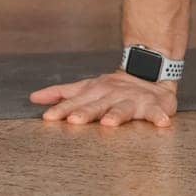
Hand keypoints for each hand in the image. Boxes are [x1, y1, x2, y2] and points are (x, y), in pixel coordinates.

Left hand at [29, 69, 176, 126]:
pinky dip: (159, 116)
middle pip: (96, 105)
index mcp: (94, 92)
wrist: (149, 74)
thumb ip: (62, 94)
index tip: (48, 117)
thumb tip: (33, 98)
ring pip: (122, 108)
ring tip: (109, 122)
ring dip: (116, 115)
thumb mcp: (86, 87)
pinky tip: (162, 122)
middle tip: (73, 121)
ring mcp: (131, 99)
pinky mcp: (152, 105)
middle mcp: (111, 94)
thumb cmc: (113, 88)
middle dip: (84, 113)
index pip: (75, 101)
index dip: (61, 109)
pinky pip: (156, 112)